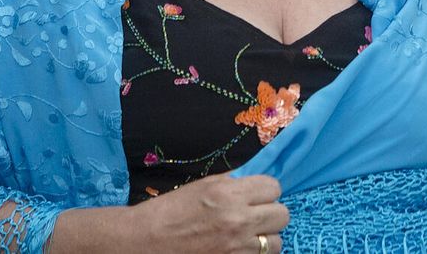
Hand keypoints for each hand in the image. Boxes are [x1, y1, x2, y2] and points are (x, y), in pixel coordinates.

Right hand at [129, 174, 288, 252]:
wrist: (144, 241)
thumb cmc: (170, 210)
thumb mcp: (203, 185)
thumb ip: (234, 183)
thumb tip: (256, 181)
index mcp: (229, 193)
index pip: (274, 187)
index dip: (267, 191)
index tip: (258, 195)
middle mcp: (238, 220)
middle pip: (282, 214)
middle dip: (270, 213)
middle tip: (255, 215)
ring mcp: (237, 247)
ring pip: (276, 242)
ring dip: (266, 238)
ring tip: (248, 235)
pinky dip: (254, 253)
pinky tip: (239, 248)